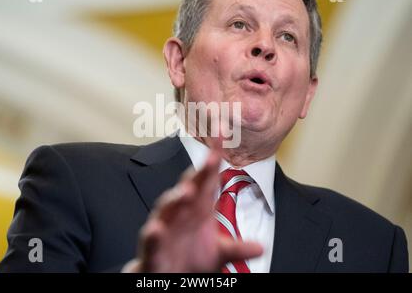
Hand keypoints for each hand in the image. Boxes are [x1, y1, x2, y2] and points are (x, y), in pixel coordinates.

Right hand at [123, 140, 262, 272]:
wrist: (169, 277)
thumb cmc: (191, 258)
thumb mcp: (219, 253)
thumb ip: (237, 248)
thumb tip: (261, 246)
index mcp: (198, 208)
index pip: (207, 178)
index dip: (214, 158)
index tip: (223, 133)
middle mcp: (180, 212)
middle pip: (189, 187)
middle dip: (199, 173)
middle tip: (213, 159)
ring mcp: (164, 227)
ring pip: (168, 207)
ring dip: (176, 198)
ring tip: (187, 192)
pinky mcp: (152, 248)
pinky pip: (152, 238)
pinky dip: (153, 233)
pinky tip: (156, 229)